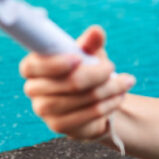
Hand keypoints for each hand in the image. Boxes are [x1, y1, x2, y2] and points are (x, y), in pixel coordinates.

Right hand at [19, 26, 134, 141]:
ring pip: (81, 99)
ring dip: (108, 89)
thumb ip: (90, 43)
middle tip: (113, 67)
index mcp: (33, 67)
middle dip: (97, 74)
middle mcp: (33, 89)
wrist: (91, 101)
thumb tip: (96, 32)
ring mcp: (44, 110)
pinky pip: (87, 115)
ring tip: (126, 82)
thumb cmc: (84, 70)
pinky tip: (118, 97)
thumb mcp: (88, 54)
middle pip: (68, 83)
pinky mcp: (58, 126)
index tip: (79, 58)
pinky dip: (107, 104)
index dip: (55, 63)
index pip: (34, 66)